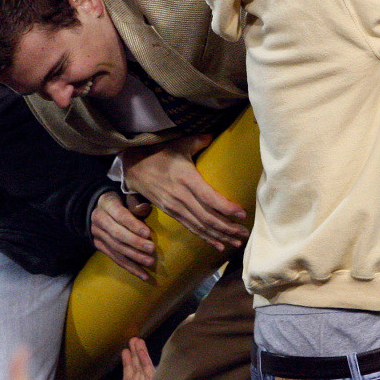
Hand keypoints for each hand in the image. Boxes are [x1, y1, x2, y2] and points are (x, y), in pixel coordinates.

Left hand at [59, 338, 155, 379]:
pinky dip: (148, 362)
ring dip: (141, 354)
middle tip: (134, 339)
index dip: (128, 363)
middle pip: (138, 369)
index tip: (125, 350)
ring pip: (145, 369)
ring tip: (137, 340)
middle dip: (136, 354)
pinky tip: (144, 351)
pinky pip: (151, 375)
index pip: (128, 376)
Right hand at [91, 191, 156, 279]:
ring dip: (134, 258)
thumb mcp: (127, 195)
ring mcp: (98, 234)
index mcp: (106, 203)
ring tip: (150, 262)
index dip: (133, 225)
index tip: (148, 233)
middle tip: (152, 249)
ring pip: (116, 249)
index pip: (120, 215)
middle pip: (117, 234)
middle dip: (135, 243)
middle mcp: (99, 219)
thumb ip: (136, 202)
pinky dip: (131, 268)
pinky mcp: (100, 246)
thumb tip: (146, 209)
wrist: (99, 206)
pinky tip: (144, 275)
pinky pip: (116, 259)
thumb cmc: (121, 199)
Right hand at [122, 136, 246, 251]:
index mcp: (186, 178)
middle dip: (228, 228)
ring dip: (220, 236)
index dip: (225, 208)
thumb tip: (213, 135)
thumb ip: (198, 140)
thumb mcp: (179, 144)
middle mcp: (181, 196)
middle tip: (245, 234)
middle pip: (207, 217)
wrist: (133, 167)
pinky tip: (219, 245)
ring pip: (201, 226)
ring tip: (237, 243)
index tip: (242, 213)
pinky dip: (206, 238)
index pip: (208, 197)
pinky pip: (191, 228)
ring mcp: (175, 207)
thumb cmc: (159, 153)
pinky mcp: (172, 213)